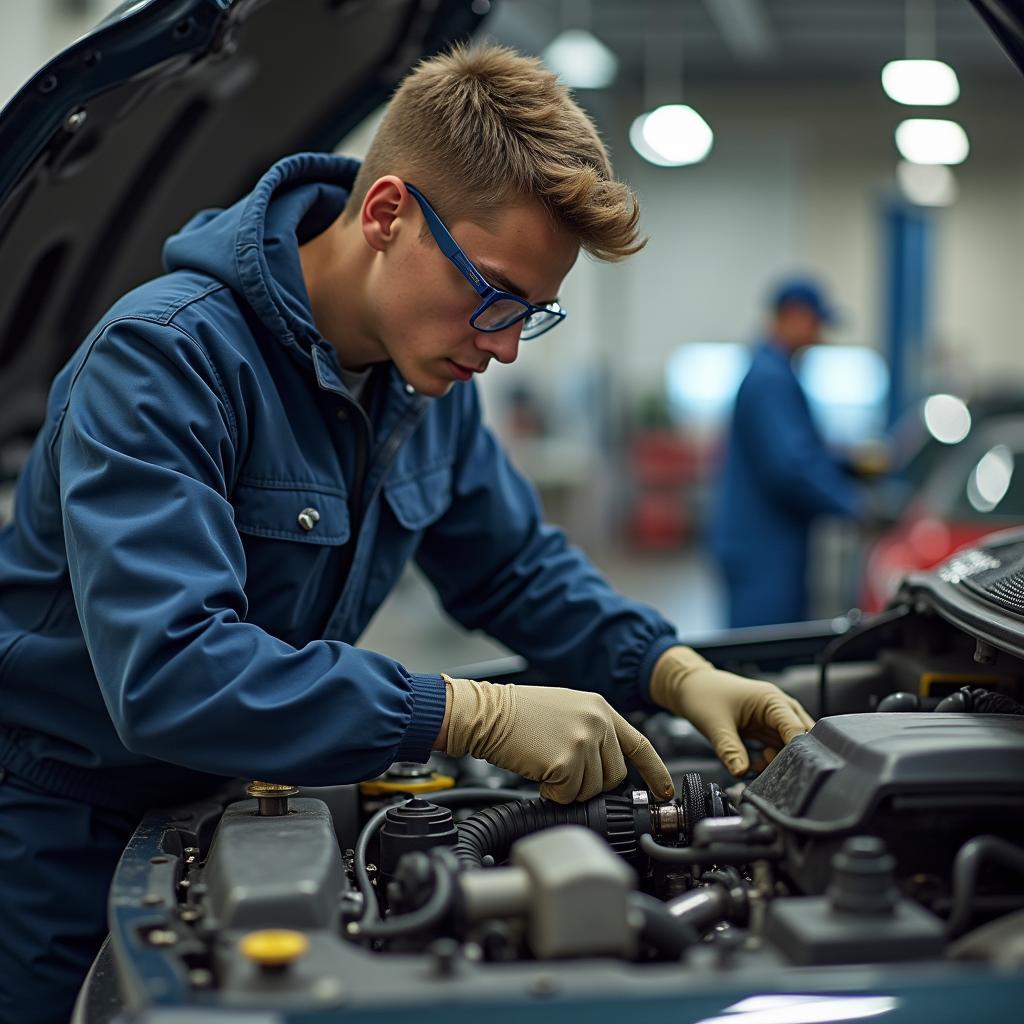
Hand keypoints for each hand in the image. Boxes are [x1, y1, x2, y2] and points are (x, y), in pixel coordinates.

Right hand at [442, 675, 673, 802]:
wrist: (486, 713)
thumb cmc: (517, 714)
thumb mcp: (567, 710)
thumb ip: (593, 732)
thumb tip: (606, 768)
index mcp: (600, 708)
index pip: (640, 744)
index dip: (655, 771)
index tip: (665, 792)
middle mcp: (597, 722)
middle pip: (614, 776)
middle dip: (590, 783)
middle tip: (563, 770)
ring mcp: (583, 740)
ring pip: (592, 790)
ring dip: (568, 788)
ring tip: (546, 764)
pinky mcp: (567, 760)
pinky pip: (569, 796)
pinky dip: (552, 793)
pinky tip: (538, 772)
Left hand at [650, 646, 813, 775]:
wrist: (689, 686)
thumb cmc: (703, 695)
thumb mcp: (715, 725)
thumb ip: (730, 750)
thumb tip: (741, 773)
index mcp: (772, 700)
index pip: (797, 729)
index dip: (796, 752)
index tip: (787, 772)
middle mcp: (778, 708)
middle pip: (798, 739)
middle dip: (788, 759)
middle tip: (772, 773)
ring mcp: (772, 718)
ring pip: (788, 747)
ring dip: (777, 761)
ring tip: (757, 767)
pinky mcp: (764, 727)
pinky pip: (776, 748)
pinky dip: (768, 760)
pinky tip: (753, 765)